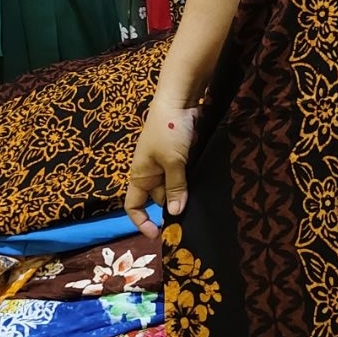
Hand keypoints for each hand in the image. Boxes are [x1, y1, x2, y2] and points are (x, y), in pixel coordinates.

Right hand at [124, 100, 199, 237]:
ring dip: (184, 196)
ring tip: (200, 207)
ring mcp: (165, 165)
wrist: (179, 101)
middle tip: (191, 220)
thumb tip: (174, 213)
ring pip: (174, 189)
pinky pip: (183, 177)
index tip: (157, 234)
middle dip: (171, 209)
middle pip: (159, 199)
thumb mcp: (173, 161)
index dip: (141, 222)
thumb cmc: (169, 131)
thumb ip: (175, 187)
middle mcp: (150, 173)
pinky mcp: (180, 158)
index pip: (133, 206)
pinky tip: (204, 190)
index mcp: (139, 176)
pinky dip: (191, 184)